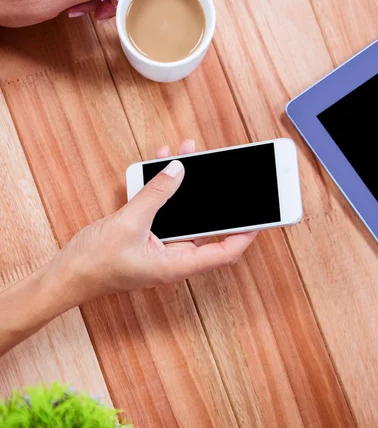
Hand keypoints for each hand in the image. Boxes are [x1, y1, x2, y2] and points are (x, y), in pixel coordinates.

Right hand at [49, 140, 256, 303]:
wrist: (66, 274)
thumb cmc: (95, 263)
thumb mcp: (128, 223)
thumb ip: (155, 194)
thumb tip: (178, 170)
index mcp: (174, 264)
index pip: (222, 253)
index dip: (245, 235)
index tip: (261, 217)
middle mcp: (172, 257)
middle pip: (207, 228)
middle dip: (216, 197)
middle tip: (227, 173)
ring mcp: (160, 246)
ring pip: (184, 214)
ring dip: (187, 186)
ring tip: (191, 154)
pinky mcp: (147, 236)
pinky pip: (164, 211)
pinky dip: (164, 189)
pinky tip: (162, 164)